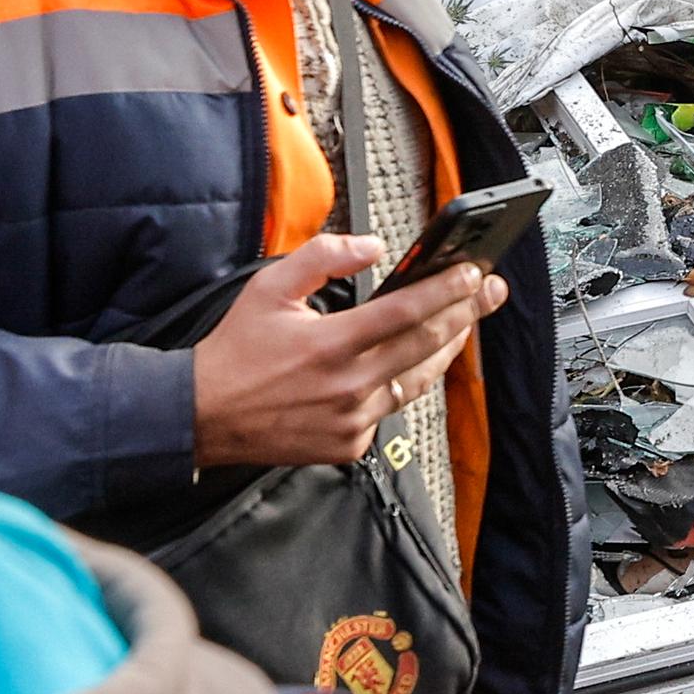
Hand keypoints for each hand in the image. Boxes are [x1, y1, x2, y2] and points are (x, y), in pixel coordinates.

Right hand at [189, 234, 506, 467]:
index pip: (405, 312)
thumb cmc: (235, 350)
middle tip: (491, 291)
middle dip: (466, 313)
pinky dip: (399, 385)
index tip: (474, 273)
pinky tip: (408, 364)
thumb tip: (372, 247)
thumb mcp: (268, 288)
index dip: (446, 291)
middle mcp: (348, 386)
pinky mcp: (349, 445)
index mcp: (330, 344)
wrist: (201, 416)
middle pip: (425, 345)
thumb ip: (322, 258)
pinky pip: (388, 410)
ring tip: (465, 324)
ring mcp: (352, 421)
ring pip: (415, 381)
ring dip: (445, 350)